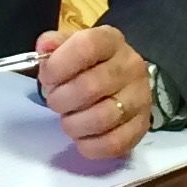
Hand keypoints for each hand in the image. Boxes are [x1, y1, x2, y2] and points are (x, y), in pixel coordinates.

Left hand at [36, 24, 150, 161]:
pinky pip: (114, 143)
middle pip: (91, 87)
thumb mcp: (70, 46)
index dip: (59, 65)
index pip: (86, 47)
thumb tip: (44, 46)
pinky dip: (90, 146)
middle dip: (61, 100)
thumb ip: (54, 45)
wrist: (121, 82)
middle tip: (55, 103)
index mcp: (111, 41)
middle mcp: (131, 66)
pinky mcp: (142, 126)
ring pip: (102, 118)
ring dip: (74, 124)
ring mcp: (141, 97)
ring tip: (68, 120)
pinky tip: (82, 138)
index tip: (47, 78)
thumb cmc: (88, 65)